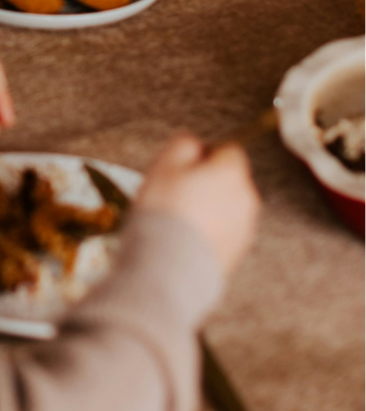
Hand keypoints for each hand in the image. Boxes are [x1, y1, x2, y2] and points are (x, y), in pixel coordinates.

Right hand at [135, 134, 259, 276]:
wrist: (169, 266)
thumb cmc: (165, 212)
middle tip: (176, 193)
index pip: (229, 150)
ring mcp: (245, 228)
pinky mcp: (237, 252)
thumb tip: (193, 143)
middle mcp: (246, 198)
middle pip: (230, 180)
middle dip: (208, 182)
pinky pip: (225, 232)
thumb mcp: (164, 165)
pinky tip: (185, 239)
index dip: (205, 154)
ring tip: (178, 220)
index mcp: (232, 172)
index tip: (184, 166)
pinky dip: (210, 232)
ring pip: (227, 207)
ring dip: (210, 208)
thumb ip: (184, 145)